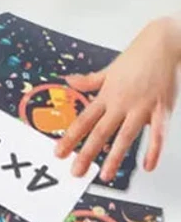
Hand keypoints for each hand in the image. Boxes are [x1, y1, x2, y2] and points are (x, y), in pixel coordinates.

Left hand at [55, 17, 180, 180]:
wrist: (161, 45)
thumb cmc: (137, 57)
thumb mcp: (109, 69)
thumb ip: (90, 80)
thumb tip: (69, 81)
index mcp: (106, 95)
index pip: (84, 120)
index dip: (70, 137)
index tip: (60, 152)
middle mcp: (120, 103)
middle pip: (100, 132)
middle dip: (87, 153)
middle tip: (76, 171)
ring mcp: (141, 107)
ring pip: (125, 136)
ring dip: (115, 157)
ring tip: (106, 175)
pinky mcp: (161, 109)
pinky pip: (158, 133)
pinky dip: (153, 150)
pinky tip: (147, 166)